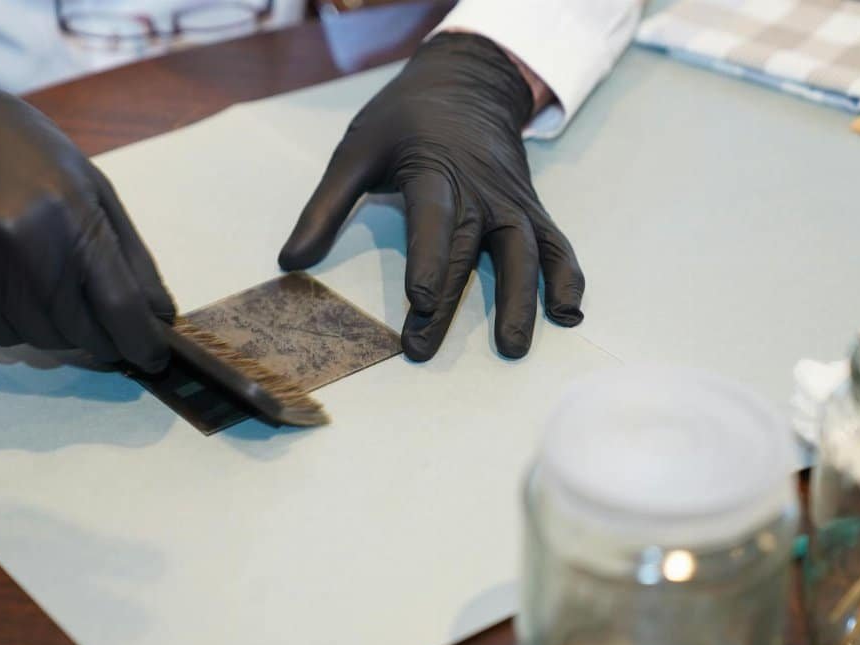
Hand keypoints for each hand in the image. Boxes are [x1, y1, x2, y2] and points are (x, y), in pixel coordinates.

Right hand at [0, 71, 174, 370]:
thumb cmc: (23, 150)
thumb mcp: (92, 184)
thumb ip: (130, 254)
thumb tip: (158, 315)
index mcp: (70, 216)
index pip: (120, 306)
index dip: (142, 342)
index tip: (153, 357)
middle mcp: (24, 250)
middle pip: (82, 333)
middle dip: (104, 338)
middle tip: (107, 325)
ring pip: (42, 340)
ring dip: (61, 330)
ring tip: (54, 291)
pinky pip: (1, 334)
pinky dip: (20, 323)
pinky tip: (14, 287)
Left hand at [278, 33, 583, 360]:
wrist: (467, 81)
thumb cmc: (404, 120)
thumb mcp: (355, 151)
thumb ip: (324, 209)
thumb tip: (291, 263)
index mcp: (434, 171)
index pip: (433, 219)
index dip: (428, 259)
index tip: (418, 300)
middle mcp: (480, 190)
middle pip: (468, 250)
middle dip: (448, 302)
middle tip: (422, 347)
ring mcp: (511, 202)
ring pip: (522, 252)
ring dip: (520, 300)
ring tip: (512, 348)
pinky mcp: (530, 209)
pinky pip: (556, 244)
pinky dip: (567, 277)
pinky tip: (568, 314)